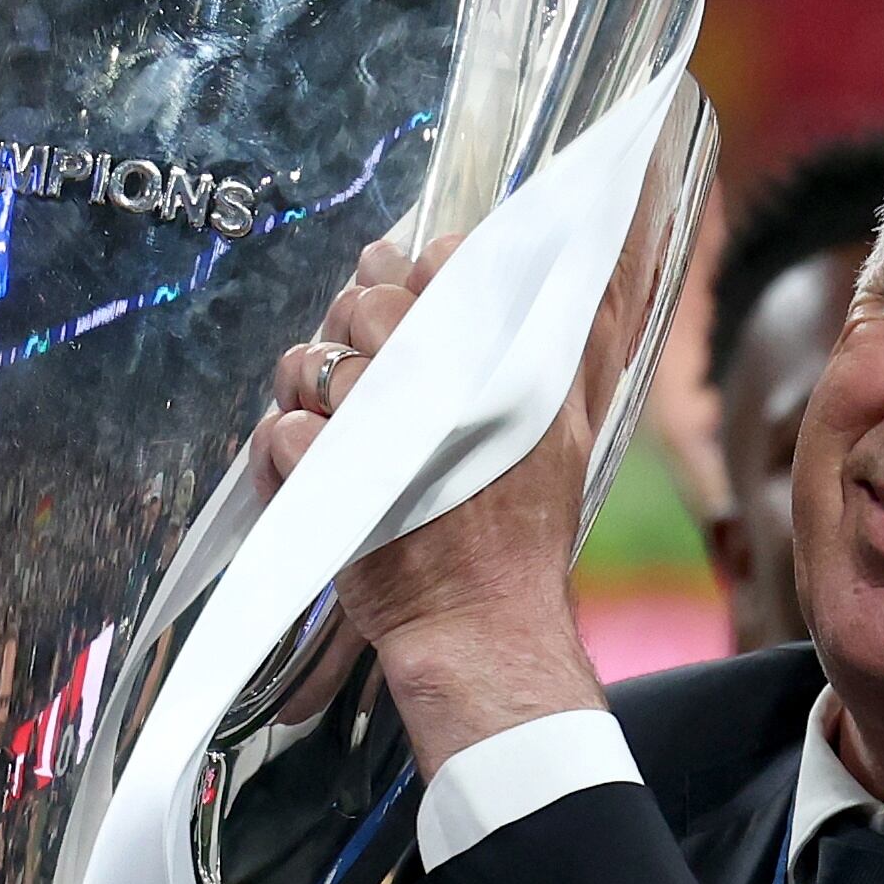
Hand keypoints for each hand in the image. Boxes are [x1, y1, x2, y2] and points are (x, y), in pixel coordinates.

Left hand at [247, 234, 645, 768]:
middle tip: (362, 367)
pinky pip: (280, 433)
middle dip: (353, 326)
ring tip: (328, 418)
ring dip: (306, 385)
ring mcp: (380, 437)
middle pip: (366, 306)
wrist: (483, 626)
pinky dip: (282, 449)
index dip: (415, 273)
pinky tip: (309, 467)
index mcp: (496, 364)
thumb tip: (603, 257)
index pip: (444, 266)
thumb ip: (583, 338)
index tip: (412, 302)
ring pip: (309, 364)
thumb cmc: (521, 532)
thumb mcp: (570, 426)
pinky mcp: (330, 488)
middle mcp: (440, 390)